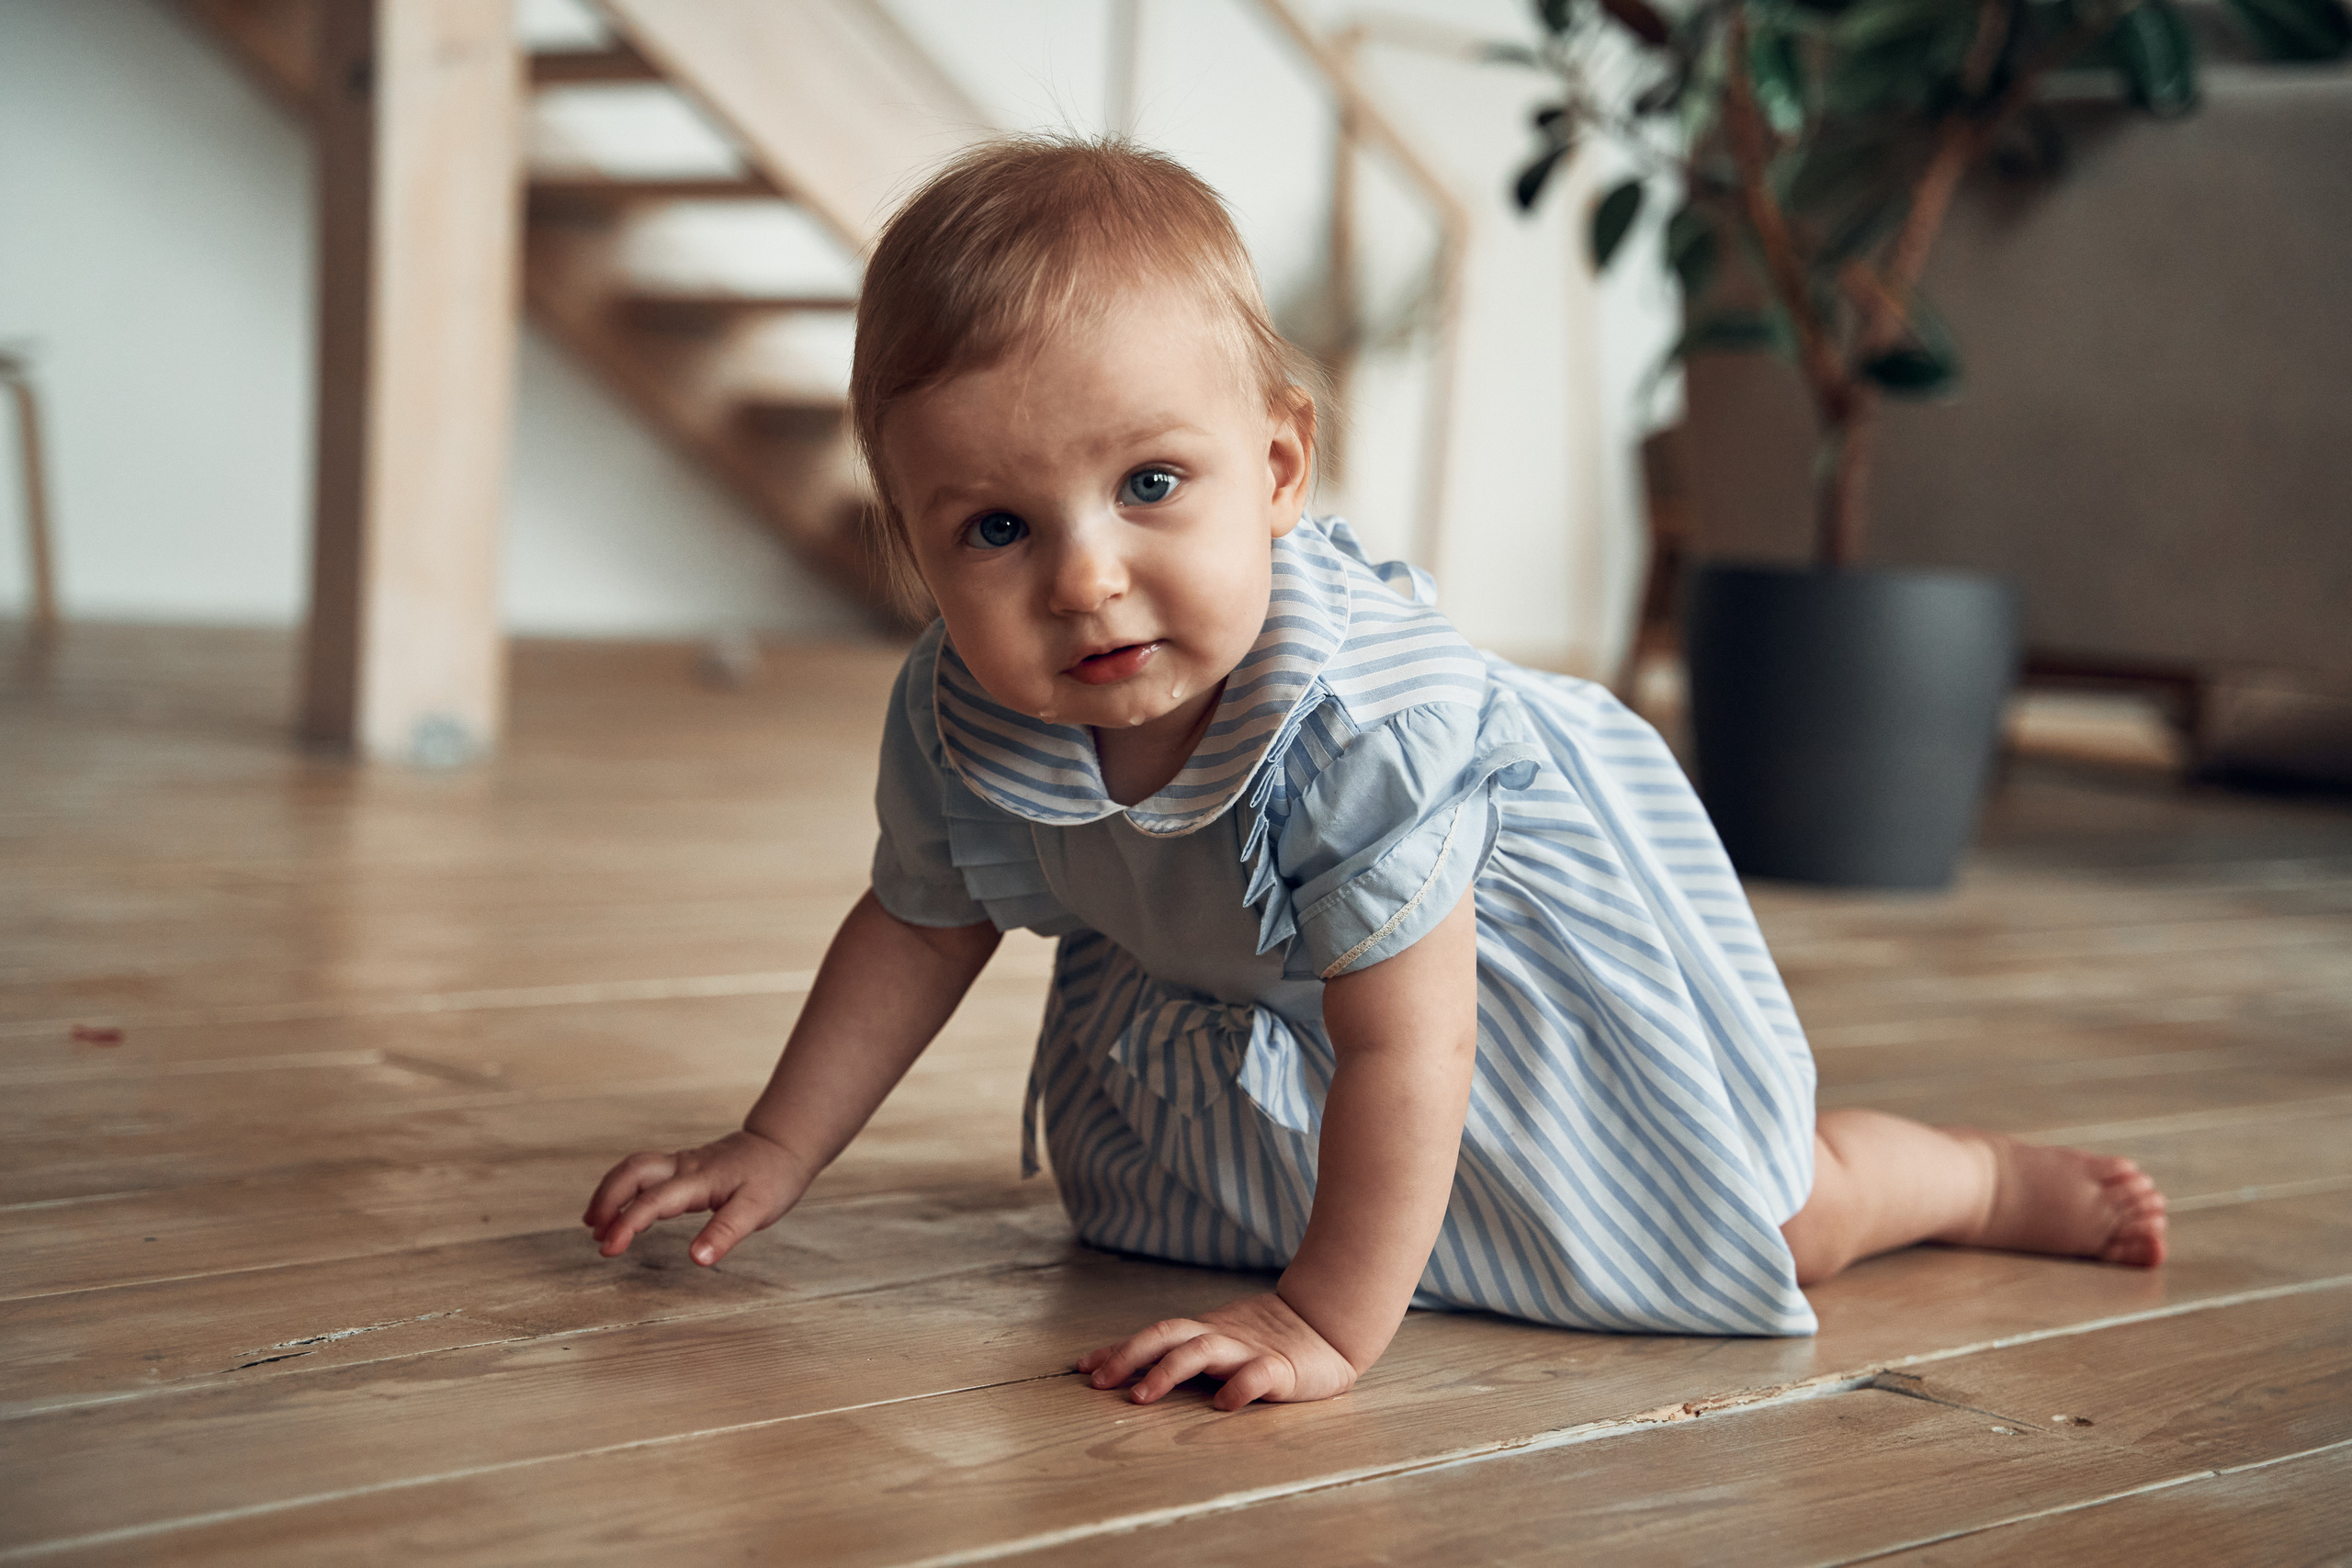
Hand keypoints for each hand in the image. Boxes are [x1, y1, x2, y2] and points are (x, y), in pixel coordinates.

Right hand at [581, 1129, 807, 1264]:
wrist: (783, 1144)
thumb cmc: (773, 1177)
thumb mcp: (757, 1209)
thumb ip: (726, 1232)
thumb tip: (697, 1258)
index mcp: (699, 1179)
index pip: (653, 1201)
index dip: (627, 1224)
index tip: (609, 1249)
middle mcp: (684, 1167)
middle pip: (631, 1172)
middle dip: (606, 1200)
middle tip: (596, 1235)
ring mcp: (682, 1163)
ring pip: (634, 1168)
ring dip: (610, 1192)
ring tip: (595, 1224)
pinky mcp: (683, 1165)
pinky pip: (644, 1171)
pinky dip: (623, 1188)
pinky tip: (620, 1208)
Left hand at [1075, 1292, 1359, 1410]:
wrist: (1328, 1326)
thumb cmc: (1265, 1341)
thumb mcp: (1216, 1345)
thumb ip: (1177, 1355)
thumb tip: (1118, 1369)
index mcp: (1203, 1333)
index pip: (1152, 1336)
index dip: (1117, 1350)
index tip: (1081, 1368)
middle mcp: (1219, 1337)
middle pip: (1166, 1335)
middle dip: (1129, 1355)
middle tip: (1099, 1382)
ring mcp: (1248, 1351)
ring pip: (1201, 1351)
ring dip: (1167, 1371)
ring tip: (1142, 1397)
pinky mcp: (1280, 1369)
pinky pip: (1257, 1376)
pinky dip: (1238, 1387)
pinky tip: (1223, 1406)